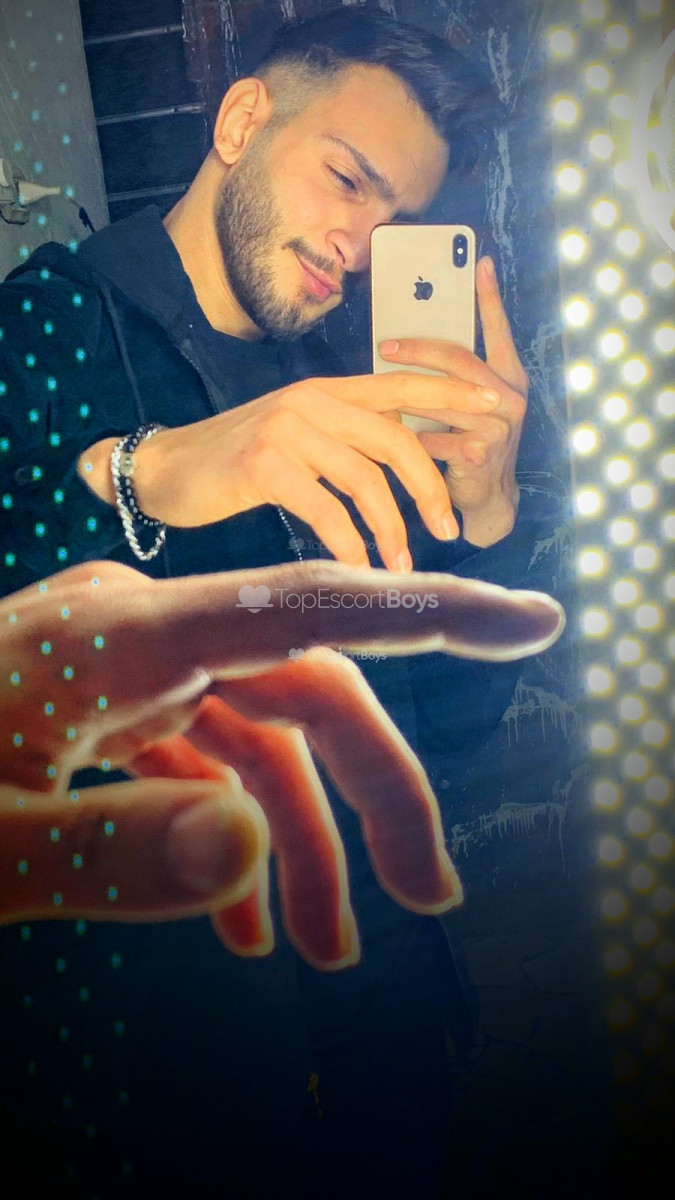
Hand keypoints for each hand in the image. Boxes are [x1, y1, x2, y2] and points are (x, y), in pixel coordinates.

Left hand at [0, 560, 563, 968]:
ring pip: (261, 733)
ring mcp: (123, 674)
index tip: (528, 619)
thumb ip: (101, 854)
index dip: (428, 613)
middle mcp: (137, 637)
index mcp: (117, 640)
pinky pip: (202, 762)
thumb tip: (247, 857)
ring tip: (329, 952)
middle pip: (307, 687)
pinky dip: (236, 837)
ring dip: (307, 837)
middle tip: (427, 900)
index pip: (305, 606)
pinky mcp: (106, 716)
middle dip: (377, 792)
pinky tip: (243, 925)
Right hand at [78, 371, 501, 570]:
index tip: (492, 407)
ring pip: (364, 480)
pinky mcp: (264, 466)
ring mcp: (287, 430)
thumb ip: (341, 440)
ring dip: (389, 529)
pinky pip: (325, 509)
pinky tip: (355, 567)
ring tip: (399, 565)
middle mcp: (311, 401)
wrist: (166, 469)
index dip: (448, 395)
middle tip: (446, 530)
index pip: (399, 387)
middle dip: (429, 489)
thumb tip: (395, 473)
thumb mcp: (294, 435)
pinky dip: (347, 543)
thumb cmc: (234, 461)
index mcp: (325, 390)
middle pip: (394, 441)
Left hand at [379, 256, 528, 546]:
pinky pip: (434, 438)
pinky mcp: (481, 454)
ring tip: (379, 389)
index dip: (489, 295)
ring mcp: (500, 426)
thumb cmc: (469, 442)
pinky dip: (410, 438)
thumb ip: (449, 377)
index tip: (480, 260)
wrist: (487, 497)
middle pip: (460, 359)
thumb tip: (403, 345)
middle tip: (385, 345)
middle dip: (418, 348)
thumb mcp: (465, 404)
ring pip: (442, 398)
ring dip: (405, 397)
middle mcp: (510, 395)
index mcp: (509, 375)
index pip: (499, 328)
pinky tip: (392, 437)